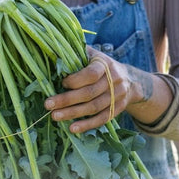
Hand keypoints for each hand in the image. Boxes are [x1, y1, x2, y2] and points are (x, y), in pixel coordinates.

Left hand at [44, 47, 172, 134]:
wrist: (130, 80)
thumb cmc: (102, 66)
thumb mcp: (94, 55)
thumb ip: (78, 54)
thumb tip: (52, 50)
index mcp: (105, 64)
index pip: (91, 74)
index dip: (75, 80)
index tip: (61, 83)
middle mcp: (114, 80)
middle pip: (90, 93)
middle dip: (67, 100)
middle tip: (48, 104)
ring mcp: (117, 96)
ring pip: (94, 107)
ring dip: (73, 113)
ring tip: (55, 116)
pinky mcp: (118, 108)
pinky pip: (102, 119)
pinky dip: (87, 125)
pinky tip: (72, 129)